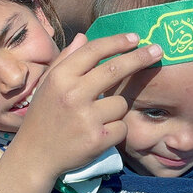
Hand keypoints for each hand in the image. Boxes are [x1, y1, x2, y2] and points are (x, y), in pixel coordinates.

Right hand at [0, 34, 162, 192]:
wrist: (34, 155)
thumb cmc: (42, 116)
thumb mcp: (47, 85)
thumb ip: (65, 59)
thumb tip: (84, 36)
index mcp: (60, 77)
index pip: (93, 51)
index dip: (117, 41)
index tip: (136, 38)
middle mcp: (73, 94)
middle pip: (115, 69)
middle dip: (140, 57)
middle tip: (158, 50)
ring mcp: (86, 118)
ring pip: (121, 103)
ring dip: (117, 108)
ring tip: (99, 117)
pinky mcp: (97, 139)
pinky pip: (122, 127)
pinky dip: (116, 130)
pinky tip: (100, 133)